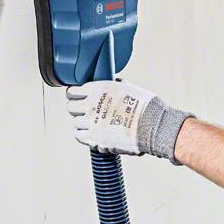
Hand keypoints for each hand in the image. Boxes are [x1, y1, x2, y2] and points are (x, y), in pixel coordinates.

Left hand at [66, 79, 193, 164]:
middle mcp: (90, 105)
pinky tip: (94, 134)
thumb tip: (114, 84)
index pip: (73, 91)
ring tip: (93, 125)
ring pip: (76, 123)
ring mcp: (91, 123)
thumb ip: (115, 86)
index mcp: (97, 89)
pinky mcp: (94, 138)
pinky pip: (81, 136)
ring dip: (83, 124)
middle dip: (76, 109)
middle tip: (84, 112)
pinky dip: (86, 136)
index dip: (73, 95)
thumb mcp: (128, 87)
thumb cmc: (144, 106)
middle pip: (71, 108)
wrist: (152, 125)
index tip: (76, 97)